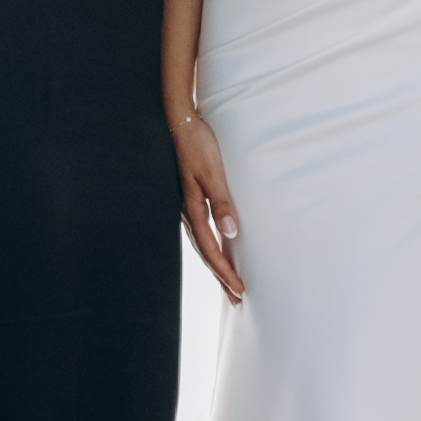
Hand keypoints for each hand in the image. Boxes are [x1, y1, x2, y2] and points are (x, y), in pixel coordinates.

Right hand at [174, 106, 248, 302]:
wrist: (180, 122)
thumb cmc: (197, 144)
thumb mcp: (212, 171)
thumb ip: (220, 201)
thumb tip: (229, 233)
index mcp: (192, 209)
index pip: (211, 250)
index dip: (224, 272)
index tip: (239, 290)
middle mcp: (187, 212)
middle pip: (206, 253)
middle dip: (221, 276)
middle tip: (236, 298)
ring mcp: (187, 206)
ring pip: (203, 244)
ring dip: (216, 264)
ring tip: (228, 281)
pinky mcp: (190, 197)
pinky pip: (201, 231)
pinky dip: (211, 247)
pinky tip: (218, 248)